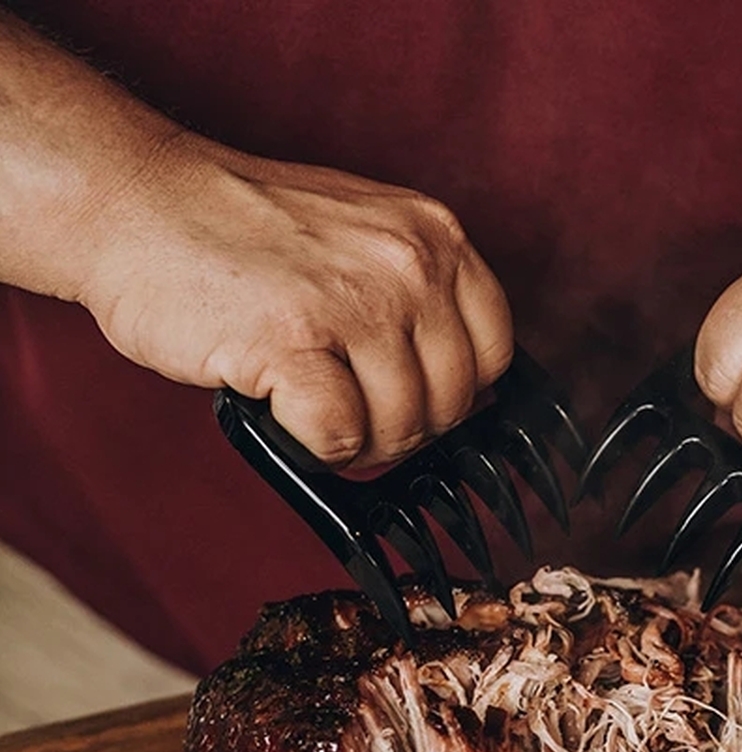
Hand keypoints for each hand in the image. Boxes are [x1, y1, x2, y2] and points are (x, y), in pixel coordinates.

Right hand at [78, 133, 511, 468]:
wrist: (131, 200)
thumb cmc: (241, 233)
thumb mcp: (361, 236)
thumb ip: (419, 296)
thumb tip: (471, 391)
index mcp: (434, 236)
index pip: (493, 352)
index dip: (452, 394)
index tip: (408, 396)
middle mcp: (408, 264)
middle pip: (451, 403)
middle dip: (402, 427)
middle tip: (347, 411)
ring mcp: (354, 302)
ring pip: (401, 429)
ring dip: (356, 442)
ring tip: (309, 405)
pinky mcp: (294, 343)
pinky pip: (341, 438)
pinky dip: (312, 444)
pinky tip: (281, 406)